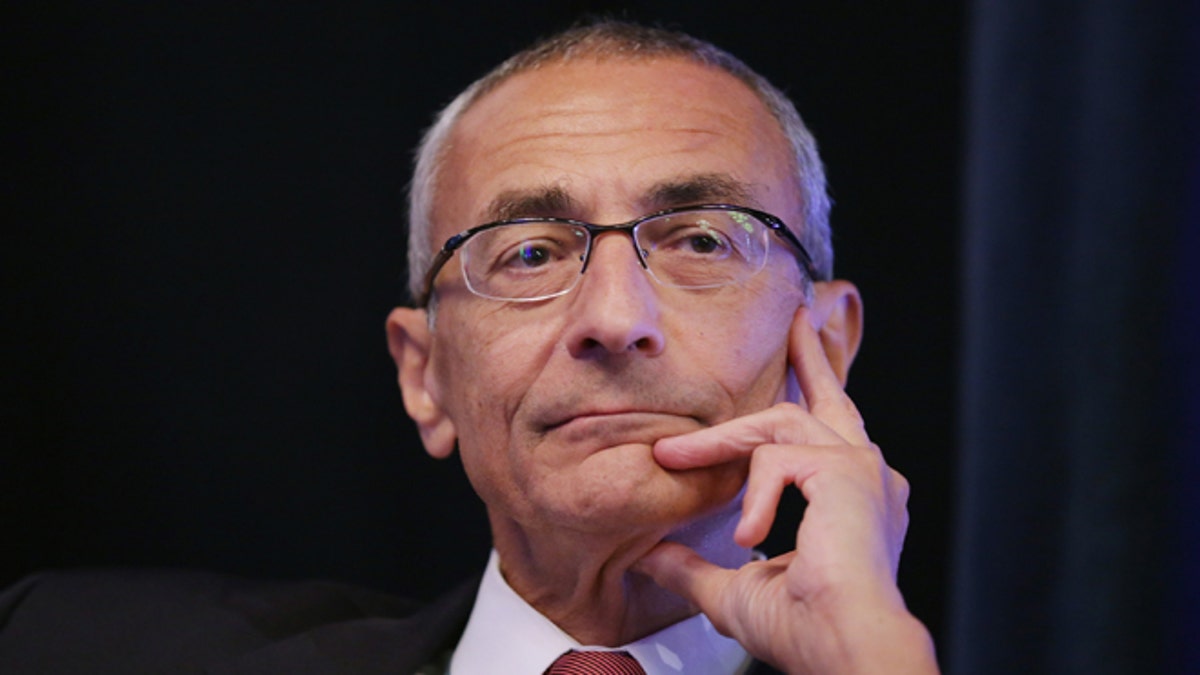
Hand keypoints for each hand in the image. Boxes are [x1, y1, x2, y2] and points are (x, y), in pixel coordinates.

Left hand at [634, 307, 936, 673]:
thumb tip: (649, 555)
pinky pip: (777, 458)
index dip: (802, 404)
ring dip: (720, 440)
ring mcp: (863, 470)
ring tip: (675, 455)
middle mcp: (868, 477)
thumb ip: (693, 565)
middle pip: (830, 398)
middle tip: (795, 322)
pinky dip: (755, 494)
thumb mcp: (732, 589)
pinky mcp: (847, 472)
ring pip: (779, 423)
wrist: (843, 647)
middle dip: (809, 357)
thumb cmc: (806, 629)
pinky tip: (753, 533)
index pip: (822, 437)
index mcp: (852, 500)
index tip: (785, 385)